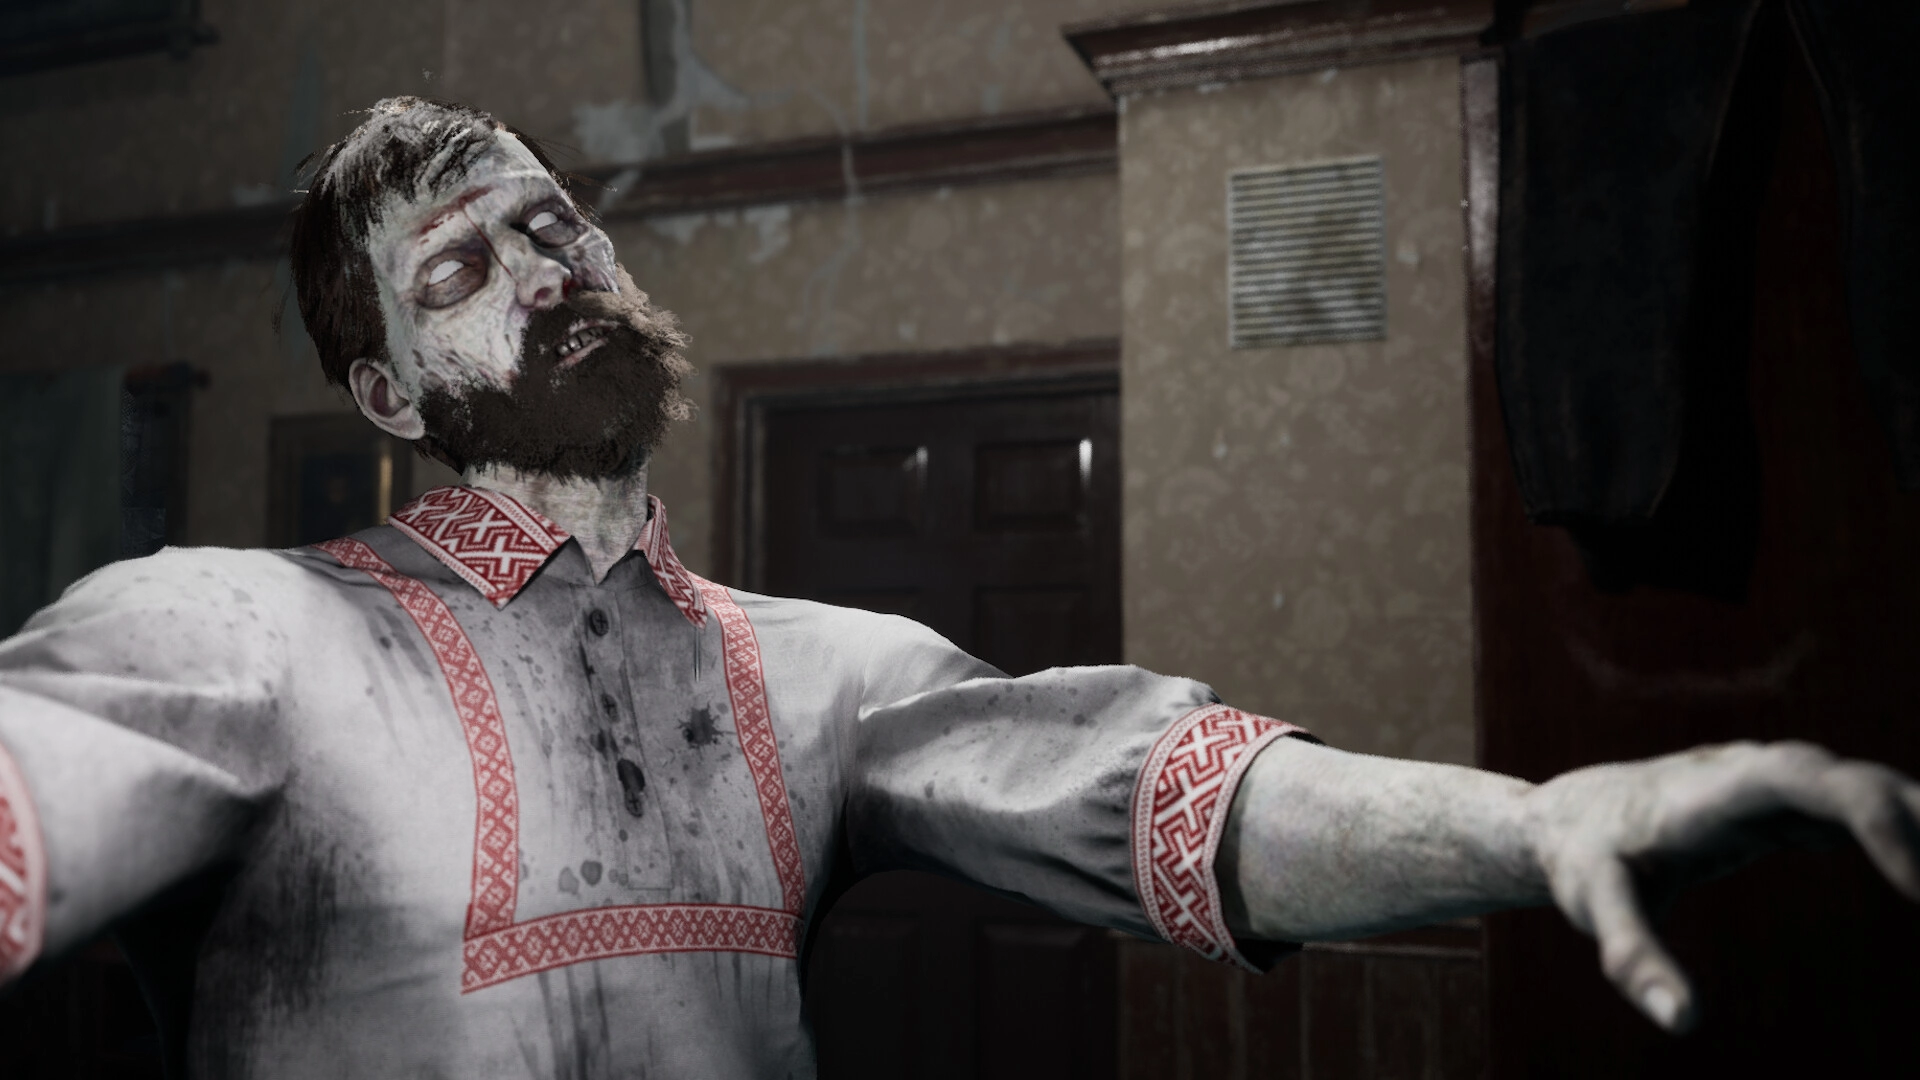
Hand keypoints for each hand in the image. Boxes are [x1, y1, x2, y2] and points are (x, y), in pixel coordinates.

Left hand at [1524, 741, 1919, 1032]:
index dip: (1876, 817)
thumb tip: (1682, 1021)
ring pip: (1874, 789)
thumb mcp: (1592, 904)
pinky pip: (1867, 810)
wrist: (1568, 814)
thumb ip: (1631, 956)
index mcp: (1716, 790)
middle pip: (1859, 782)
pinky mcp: (1793, 806)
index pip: (1810, 781)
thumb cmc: (1582, 858)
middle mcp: (1759, 774)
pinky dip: (1912, 833)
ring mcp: (1781, 785)